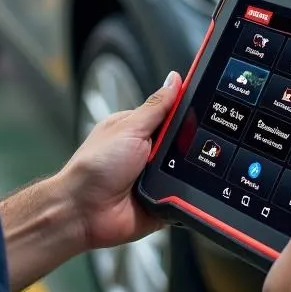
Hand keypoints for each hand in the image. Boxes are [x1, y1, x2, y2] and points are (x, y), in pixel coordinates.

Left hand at [57, 70, 181, 251]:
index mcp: (137, 129)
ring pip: (188, 170)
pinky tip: (178, 193)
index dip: (188, 111)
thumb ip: (155, 107)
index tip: (207, 106)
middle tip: (182, 147)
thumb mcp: (128, 128)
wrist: (83, 211)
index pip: (171, 114)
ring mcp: (155, 178)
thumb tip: (174, 80)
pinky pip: (185, 197)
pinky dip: (186, 196)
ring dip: (186, 172)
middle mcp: (147, 152)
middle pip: (183, 143)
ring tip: (172, 173)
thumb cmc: (93, 167)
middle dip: (189, 145)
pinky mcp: (163, 202)